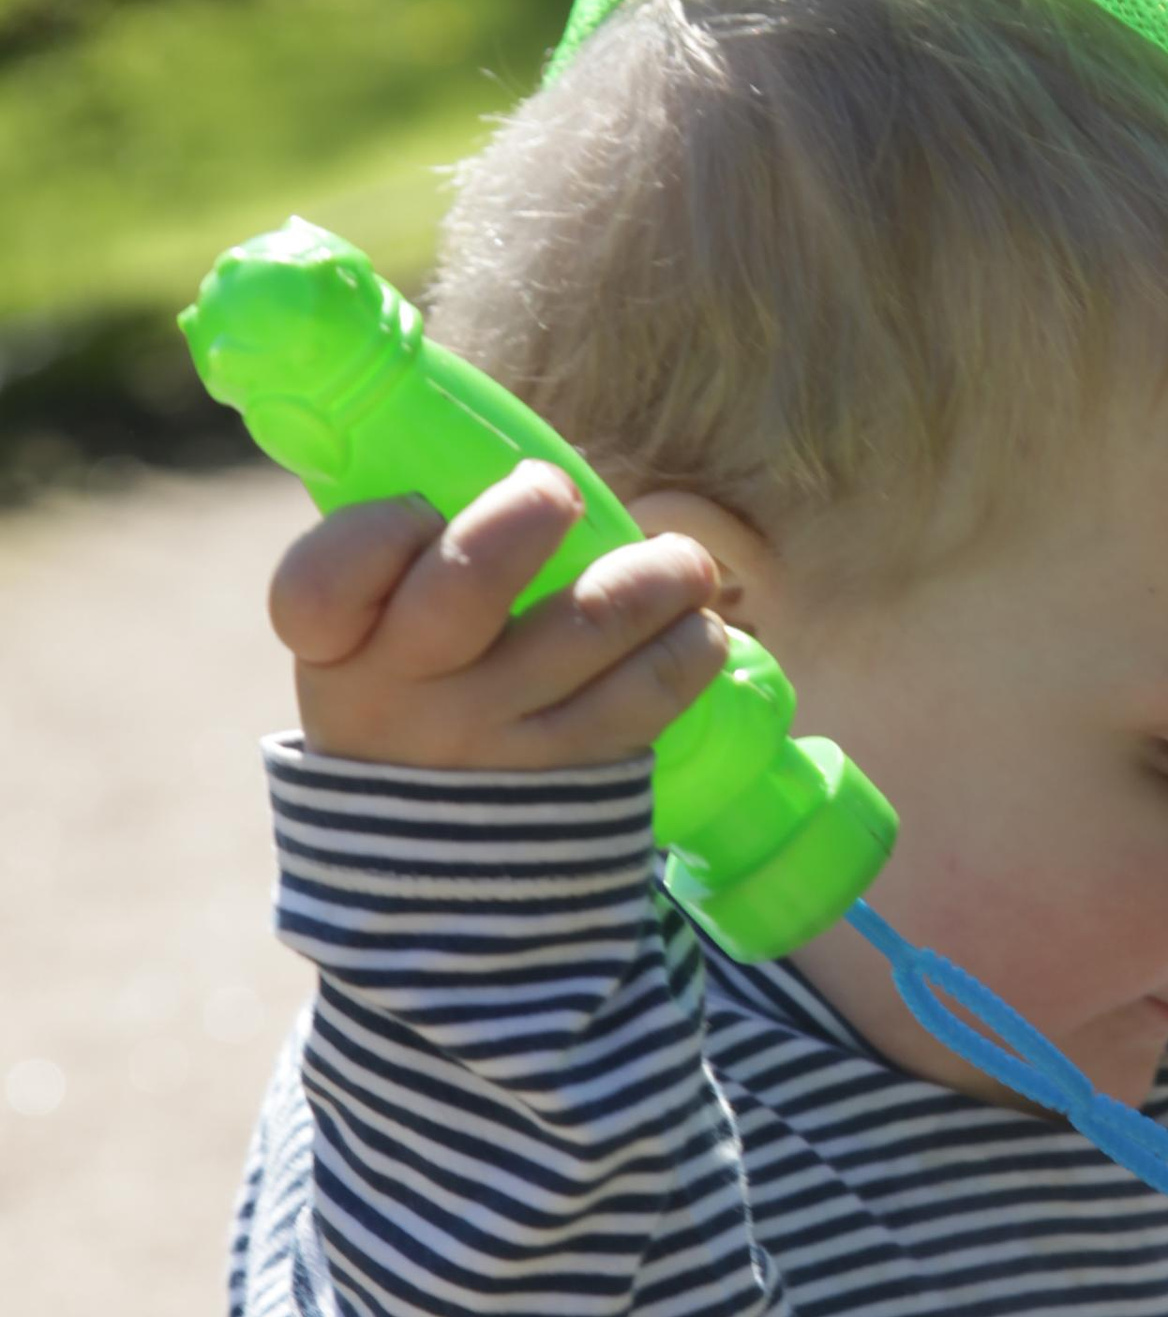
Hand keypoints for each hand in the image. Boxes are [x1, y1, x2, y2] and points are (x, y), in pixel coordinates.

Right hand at [271, 466, 729, 772]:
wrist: (431, 868)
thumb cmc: (413, 698)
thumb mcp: (371, 641)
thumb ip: (411, 560)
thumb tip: (502, 448)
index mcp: (338, 649)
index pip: (321, 585)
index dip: (377, 531)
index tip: (418, 508)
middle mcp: (404, 696)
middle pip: (463, 589)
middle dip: (525, 520)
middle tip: (558, 492)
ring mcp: (489, 741)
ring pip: (584, 628)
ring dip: (652, 574)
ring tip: (681, 561)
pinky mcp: (568, 776)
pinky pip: (645, 694)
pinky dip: (687, 647)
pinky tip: (696, 626)